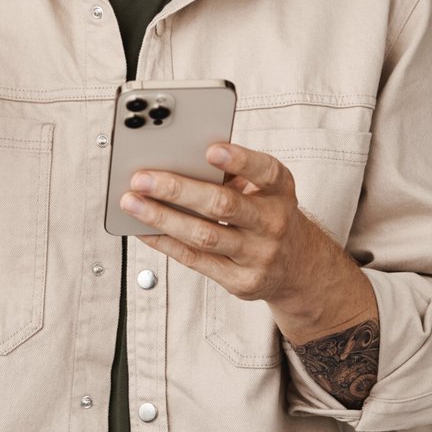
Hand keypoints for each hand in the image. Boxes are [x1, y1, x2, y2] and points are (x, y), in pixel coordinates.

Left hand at [121, 141, 376, 343]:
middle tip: (142, 178)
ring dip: (162, 218)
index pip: (265, 171)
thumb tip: (178, 161)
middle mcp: (273, 222)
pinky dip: (165, 243)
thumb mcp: (266, 190)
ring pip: (204, 236)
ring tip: (132, 203)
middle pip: (224, 205)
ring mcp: (258, 255)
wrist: (299, 268)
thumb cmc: (269, 215)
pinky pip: (195, 260)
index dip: (239, 160)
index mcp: (280, 191)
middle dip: (178, 189)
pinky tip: (144, 229)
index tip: (210, 150)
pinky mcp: (240, 281)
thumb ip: (234, 175)